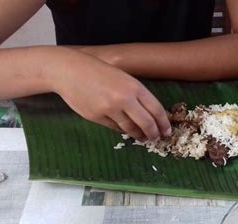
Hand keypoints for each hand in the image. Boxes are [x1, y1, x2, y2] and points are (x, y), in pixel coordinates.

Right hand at [52, 51, 170, 140]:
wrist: (70, 71)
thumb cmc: (98, 72)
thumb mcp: (123, 78)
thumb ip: (136, 95)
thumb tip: (150, 114)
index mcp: (134, 87)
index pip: (156, 109)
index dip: (163, 123)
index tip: (167, 131)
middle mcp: (124, 99)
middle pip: (146, 123)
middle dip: (153, 133)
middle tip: (156, 138)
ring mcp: (110, 109)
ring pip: (130, 128)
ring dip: (139, 135)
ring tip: (142, 137)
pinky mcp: (97, 117)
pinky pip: (115, 128)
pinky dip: (122, 130)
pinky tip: (126, 130)